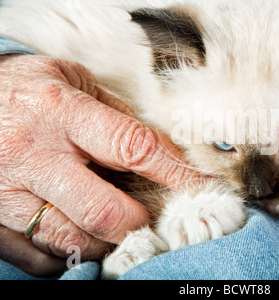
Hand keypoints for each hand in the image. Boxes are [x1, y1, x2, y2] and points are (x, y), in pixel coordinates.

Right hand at [0, 55, 200, 275]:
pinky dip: (69, 254)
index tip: (199, 185)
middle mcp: (33, 154)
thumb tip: (158, 149)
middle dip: (138, 222)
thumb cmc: (25, 89)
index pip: (134, 147)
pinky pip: (38, 258)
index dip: (174, 171)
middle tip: (150, 217)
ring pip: (70, 241)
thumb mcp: (71, 80)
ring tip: (116, 227)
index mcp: (60, 111)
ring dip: (105, 241)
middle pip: (104, 211)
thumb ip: (114, 114)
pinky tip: (79, 234)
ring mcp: (7, 192)